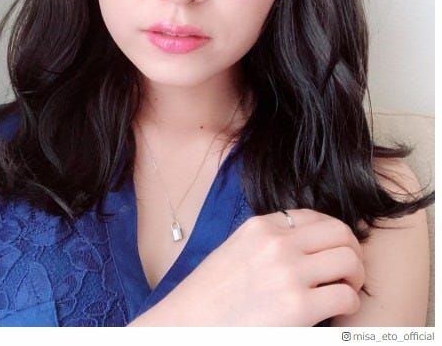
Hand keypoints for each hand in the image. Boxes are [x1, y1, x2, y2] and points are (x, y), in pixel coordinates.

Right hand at [134, 209, 364, 325]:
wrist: (187, 326)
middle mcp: (278, 243)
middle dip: (352, 250)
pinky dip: (349, 303)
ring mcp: (289, 272)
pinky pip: (346, 295)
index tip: (333, 250)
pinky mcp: (299, 306)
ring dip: (354, 277)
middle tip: (348, 271)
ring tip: (345, 291)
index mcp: (261, 227)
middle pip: (339, 232)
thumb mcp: (236, 250)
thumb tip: (303, 246)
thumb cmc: (209, 296)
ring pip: (349, 260)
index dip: (331, 234)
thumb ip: (267, 243)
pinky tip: (336, 312)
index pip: (314, 216)